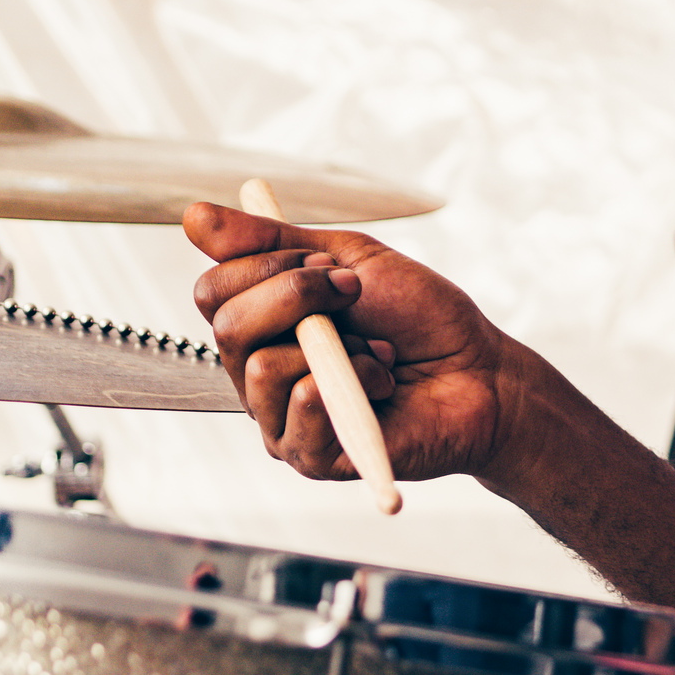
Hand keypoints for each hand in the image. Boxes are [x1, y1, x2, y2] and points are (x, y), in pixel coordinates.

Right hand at [185, 203, 523, 487]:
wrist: (483, 373)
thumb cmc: (422, 321)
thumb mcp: (350, 259)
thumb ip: (272, 241)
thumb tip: (191, 216)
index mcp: (262, 329)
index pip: (213, 291)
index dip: (269, 266)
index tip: (334, 264)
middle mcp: (260, 377)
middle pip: (226, 327)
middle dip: (299, 295)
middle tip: (357, 297)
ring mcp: (282, 422)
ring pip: (261, 368)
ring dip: (339, 347)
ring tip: (380, 355)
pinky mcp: (313, 458)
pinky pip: (300, 408)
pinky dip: (354, 382)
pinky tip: (385, 385)